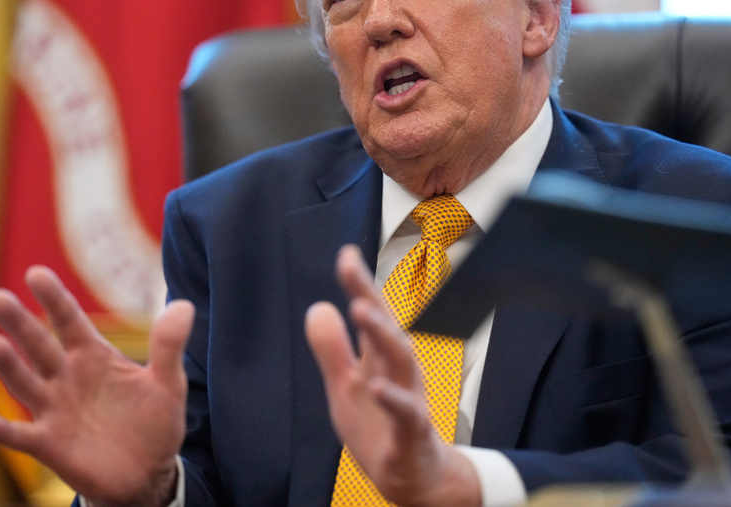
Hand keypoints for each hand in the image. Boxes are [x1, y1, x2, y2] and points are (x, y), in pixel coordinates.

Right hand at [0, 266, 191, 506]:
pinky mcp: (49, 445)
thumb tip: (185, 305)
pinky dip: (6, 431)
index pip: (69, 320)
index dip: (54, 298)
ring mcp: (55, 410)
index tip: (36, 274)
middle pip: (39, 346)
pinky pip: (23, 436)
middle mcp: (67, 378)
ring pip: (26, 383)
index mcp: (93, 356)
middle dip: (19, 323)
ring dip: (9, 366)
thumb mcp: (168, 383)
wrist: (148, 475)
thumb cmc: (154, 422)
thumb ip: (169, 345)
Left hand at [304, 245, 481, 506]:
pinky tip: (375, 385)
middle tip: (351, 269)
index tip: (346, 253)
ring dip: (382, 333)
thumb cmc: (379, 425)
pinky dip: (392, 398)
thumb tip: (319, 306)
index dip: (359, 283)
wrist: (411, 477)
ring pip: (400, 360)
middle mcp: (398, 369)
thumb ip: (332, 348)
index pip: (372, 313)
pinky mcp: (411, 431)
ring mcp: (408, 397)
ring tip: (360, 309)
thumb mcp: (345, 384)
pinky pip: (405, 411)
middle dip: (370, 296)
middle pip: (387, 326)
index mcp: (380, 356)